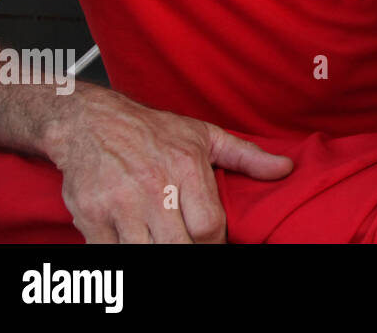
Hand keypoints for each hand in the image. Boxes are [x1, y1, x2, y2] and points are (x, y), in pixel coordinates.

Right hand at [46, 88, 292, 242]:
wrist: (90, 122)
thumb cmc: (153, 131)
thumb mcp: (205, 135)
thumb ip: (247, 156)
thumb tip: (286, 169)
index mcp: (185, 168)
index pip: (209, 227)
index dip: (215, 242)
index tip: (212, 240)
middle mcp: (153, 188)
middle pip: (178, 246)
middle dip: (188, 251)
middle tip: (188, 242)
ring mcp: (119, 205)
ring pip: (145, 253)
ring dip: (156, 251)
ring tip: (163, 238)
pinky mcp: (91, 218)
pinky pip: (111, 253)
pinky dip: (124, 253)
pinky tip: (134, 239)